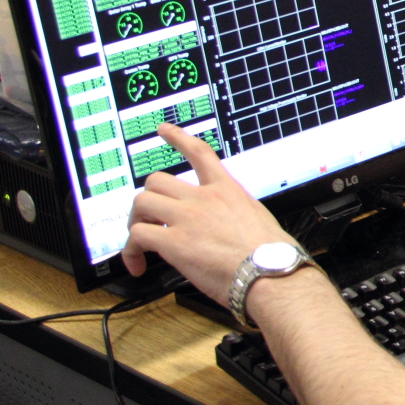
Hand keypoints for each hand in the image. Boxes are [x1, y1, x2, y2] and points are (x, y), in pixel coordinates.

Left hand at [122, 122, 298, 297]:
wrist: (271, 274)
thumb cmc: (273, 256)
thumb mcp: (259, 220)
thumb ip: (235, 216)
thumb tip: (227, 227)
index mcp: (228, 191)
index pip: (200, 153)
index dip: (178, 138)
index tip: (164, 130)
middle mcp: (204, 199)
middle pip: (157, 181)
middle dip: (149, 199)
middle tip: (150, 219)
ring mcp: (187, 218)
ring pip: (141, 202)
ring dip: (135, 221)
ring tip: (141, 243)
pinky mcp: (173, 242)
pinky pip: (137, 236)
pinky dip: (131, 251)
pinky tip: (138, 265)